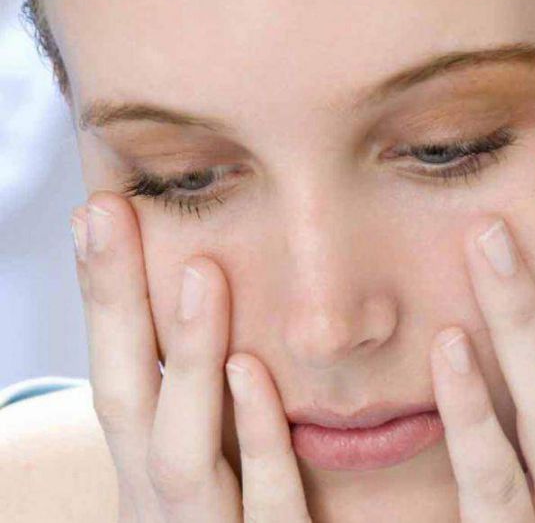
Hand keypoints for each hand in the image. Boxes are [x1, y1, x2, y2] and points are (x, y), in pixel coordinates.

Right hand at [70, 193, 311, 521]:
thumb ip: (199, 406)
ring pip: (184, 452)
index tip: (101, 210)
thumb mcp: (197, 468)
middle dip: (116, 307)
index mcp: (143, 470)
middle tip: (109, 213)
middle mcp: (156, 502)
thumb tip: (211, 328)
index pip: (117, 373)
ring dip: (190, 361)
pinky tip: (254, 373)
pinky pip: (265, 509)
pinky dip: (256, 443)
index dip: (104, 297)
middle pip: (127, 397)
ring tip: (201, 272)